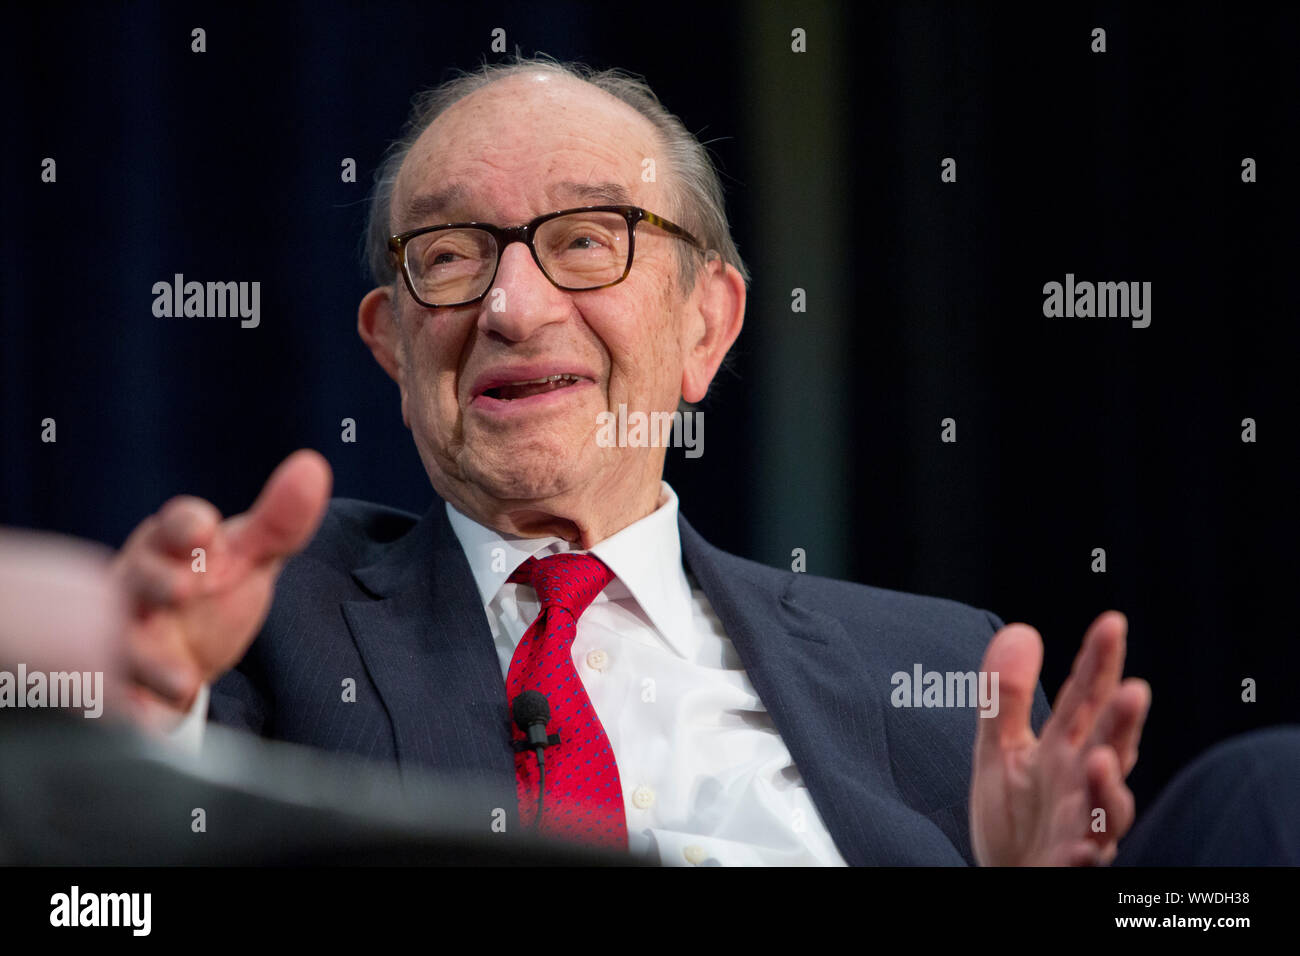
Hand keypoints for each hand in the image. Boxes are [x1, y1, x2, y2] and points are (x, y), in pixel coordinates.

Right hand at [109, 450, 331, 732]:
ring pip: (120, 641)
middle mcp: (138, 586)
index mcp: (172, 547)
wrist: (171, 660)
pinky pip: (112, 698)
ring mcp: (121, 636)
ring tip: (181, 680)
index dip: (188, 526)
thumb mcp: (246, 558)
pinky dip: (126, 710)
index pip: (176, 525)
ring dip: (146, 658)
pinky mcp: (115, 688)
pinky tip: (144, 720)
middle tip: (184, 590)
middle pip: (138, 575)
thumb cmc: (207, 594)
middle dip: (156, 579)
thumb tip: (313, 465)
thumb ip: (280, 521)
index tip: (206, 532)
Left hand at [970, 611, 1150, 865]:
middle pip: (1109, 745)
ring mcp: (1081, 824)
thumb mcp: (1000, 747)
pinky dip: (1087, 852)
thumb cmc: (1016, 814)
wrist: (1010, 877)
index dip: (1099, 662)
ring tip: (1102, 760)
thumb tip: (1019, 629)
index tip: (1111, 622)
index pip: (1086, 697)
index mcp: (1066, 749)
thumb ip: (1008, 694)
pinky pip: (1084, 860)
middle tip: (1135, 688)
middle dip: (1123, 720)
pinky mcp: (1069, 864)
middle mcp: (1082, 783)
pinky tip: (1085, 846)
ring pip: (1108, 805)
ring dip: (1109, 786)